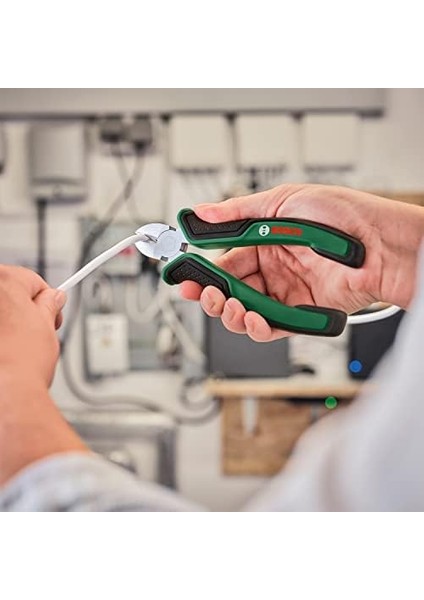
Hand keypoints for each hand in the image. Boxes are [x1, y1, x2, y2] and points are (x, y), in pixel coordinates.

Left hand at [0, 265, 65, 385]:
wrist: (6, 393)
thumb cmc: (22, 362)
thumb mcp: (47, 325)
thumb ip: (49, 305)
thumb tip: (53, 298)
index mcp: (2, 280)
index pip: (31, 281)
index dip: (45, 299)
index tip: (50, 310)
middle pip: (7, 295)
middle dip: (22, 310)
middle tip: (34, 330)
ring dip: (5, 325)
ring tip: (16, 346)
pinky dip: (0, 340)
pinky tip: (3, 353)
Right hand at [181, 184, 423, 341]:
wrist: (378, 244)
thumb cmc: (341, 215)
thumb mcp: (283, 200)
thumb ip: (238, 211)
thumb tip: (202, 212)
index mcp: (264, 242)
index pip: (225, 260)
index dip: (203, 269)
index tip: (185, 275)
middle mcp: (273, 269)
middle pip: (231, 289)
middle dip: (211, 295)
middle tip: (201, 293)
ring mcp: (286, 293)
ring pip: (245, 312)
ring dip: (230, 313)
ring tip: (228, 304)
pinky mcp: (301, 314)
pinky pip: (270, 327)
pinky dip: (256, 327)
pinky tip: (251, 318)